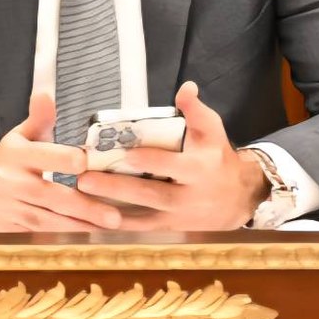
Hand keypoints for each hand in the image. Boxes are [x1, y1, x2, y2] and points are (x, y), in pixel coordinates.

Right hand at [0, 90, 122, 231]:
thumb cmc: (4, 159)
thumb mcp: (18, 135)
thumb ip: (38, 117)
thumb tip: (46, 94)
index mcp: (16, 155)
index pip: (42, 155)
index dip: (63, 158)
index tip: (86, 161)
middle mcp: (11, 182)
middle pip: (50, 195)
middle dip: (83, 207)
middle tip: (113, 215)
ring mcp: (9, 208)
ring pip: (47, 221)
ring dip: (79, 227)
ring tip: (107, 229)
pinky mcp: (9, 229)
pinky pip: (39, 236)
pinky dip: (63, 239)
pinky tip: (87, 239)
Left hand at [75, 82, 269, 231]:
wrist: (238, 198)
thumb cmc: (217, 157)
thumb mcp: (212, 129)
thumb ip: (195, 109)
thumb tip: (185, 87)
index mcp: (198, 169)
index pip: (170, 166)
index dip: (147, 161)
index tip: (122, 154)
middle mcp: (188, 197)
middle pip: (150, 195)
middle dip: (116, 188)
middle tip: (85, 180)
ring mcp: (177, 218)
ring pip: (141, 219)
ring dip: (109, 211)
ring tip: (80, 201)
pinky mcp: (169, 230)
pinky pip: (139, 231)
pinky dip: (115, 229)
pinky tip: (91, 223)